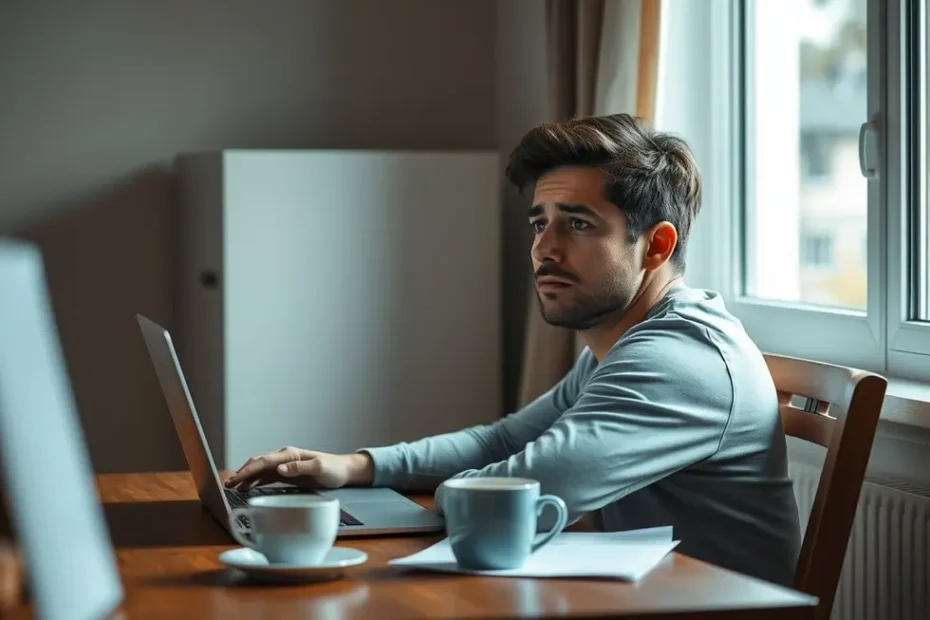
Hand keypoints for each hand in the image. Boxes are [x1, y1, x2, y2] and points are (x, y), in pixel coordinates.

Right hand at [224, 446, 373, 490]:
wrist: (344, 471)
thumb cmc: (334, 468)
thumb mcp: (320, 468)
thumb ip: (301, 467)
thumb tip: (280, 469)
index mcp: (290, 454)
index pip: (264, 461)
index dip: (248, 470)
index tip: (236, 478)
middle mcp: (284, 458)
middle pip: (258, 463)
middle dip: (241, 472)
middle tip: (227, 484)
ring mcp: (284, 466)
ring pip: (259, 470)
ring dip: (245, 477)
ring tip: (231, 487)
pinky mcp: (286, 474)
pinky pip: (266, 477)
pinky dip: (254, 480)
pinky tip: (246, 487)